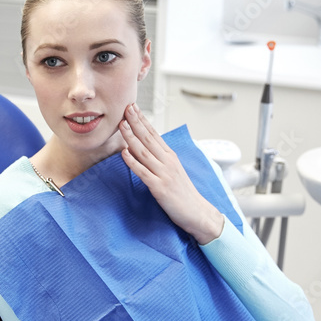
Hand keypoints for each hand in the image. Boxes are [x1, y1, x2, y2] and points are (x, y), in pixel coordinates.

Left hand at [119, 103, 224, 244]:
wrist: (198, 212)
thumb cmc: (184, 193)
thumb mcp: (173, 170)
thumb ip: (160, 159)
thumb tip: (142, 148)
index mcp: (170, 156)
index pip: (154, 134)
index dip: (143, 120)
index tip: (133, 108)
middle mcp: (168, 162)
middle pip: (149, 138)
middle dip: (136, 122)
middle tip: (126, 108)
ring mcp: (164, 174)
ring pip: (144, 152)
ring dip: (131, 137)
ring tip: (122, 125)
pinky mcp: (160, 188)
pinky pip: (143, 172)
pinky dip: (133, 162)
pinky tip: (124, 153)